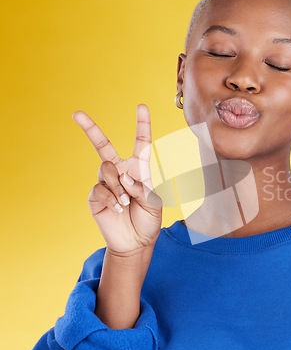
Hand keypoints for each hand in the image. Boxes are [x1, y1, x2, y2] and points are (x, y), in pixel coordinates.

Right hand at [72, 104, 162, 255]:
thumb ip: (142, 187)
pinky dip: (112, 198)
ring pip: (106, 170)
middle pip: (102, 145)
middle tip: (76, 114)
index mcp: (139, 168)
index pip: (141, 143)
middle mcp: (120, 171)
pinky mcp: (95, 197)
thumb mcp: (155, 203)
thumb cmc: (148, 220)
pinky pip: (99, 189)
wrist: (136, 242)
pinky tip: (118, 208)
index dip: (142, 124)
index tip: (141, 106)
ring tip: (127, 203)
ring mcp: (105, 183)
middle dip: (90, 129)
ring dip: (119, 186)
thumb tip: (124, 177)